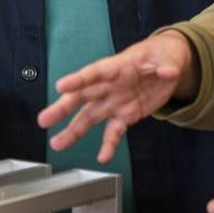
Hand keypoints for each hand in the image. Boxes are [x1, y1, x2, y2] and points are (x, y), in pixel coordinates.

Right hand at [37, 31, 197, 162]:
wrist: (168, 66)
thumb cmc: (162, 55)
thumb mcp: (168, 55)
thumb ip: (166, 65)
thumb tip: (169, 72)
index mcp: (116, 67)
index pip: (94, 73)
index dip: (78, 80)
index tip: (61, 86)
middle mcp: (109, 86)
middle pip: (82, 97)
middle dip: (63, 108)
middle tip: (44, 119)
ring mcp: (115, 102)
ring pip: (89, 117)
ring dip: (73, 131)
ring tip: (57, 144)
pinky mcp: (125, 116)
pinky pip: (113, 132)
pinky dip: (108, 145)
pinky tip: (102, 157)